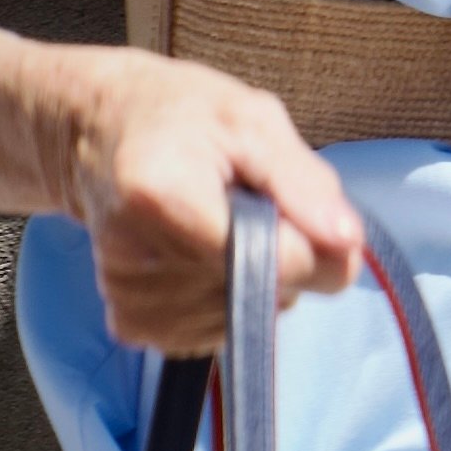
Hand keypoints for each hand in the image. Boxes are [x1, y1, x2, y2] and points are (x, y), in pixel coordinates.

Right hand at [0, 42, 364, 353]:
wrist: (103, 135)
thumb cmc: (184, 119)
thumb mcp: (252, 121)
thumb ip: (305, 184)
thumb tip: (347, 243)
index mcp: (164, 198)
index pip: (280, 261)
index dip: (310, 236)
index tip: (285, 197)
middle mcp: (137, 257)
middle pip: (269, 293)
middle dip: (282, 253)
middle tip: (244, 202)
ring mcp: (131, 298)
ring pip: (250, 316)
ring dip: (255, 277)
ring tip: (217, 223)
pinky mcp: (133, 325)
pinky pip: (219, 331)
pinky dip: (226, 298)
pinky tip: (201, 255)